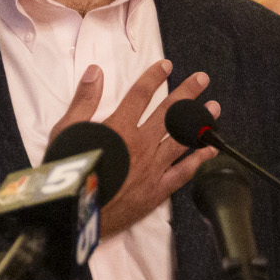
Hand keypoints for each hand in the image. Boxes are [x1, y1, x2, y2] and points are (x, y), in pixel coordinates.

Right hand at [51, 60, 217, 237]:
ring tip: (213, 108)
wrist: (75, 214)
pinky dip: (199, 160)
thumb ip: (83, 100)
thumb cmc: (67, 172)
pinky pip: (183, 172)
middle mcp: (142, 143)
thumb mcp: (66, 131)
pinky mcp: (157, 190)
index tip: (166, 65)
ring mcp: (153, 167)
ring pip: (182, 138)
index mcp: (120, 127)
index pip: (141, 95)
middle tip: (202, 79)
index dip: (154, 77)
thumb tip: (96, 71)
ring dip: (200, 121)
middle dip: (187, 93)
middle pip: (170, 112)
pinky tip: (210, 150)